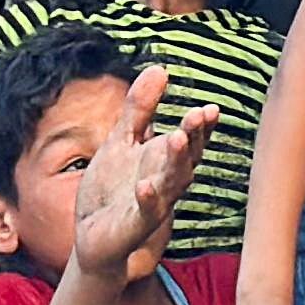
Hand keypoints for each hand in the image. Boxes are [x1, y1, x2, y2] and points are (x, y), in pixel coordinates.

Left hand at [69, 67, 216, 278]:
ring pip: (172, 183)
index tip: (211, 108)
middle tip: (200, 115)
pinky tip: (145, 186)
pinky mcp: (134, 226)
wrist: (93, 237)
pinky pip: (145, 212)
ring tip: (178, 138)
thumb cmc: (111, 189)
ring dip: (176, 162)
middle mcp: (165, 182)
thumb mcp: (122, 141)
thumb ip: (140, 108)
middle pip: (186, 158)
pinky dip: (148, 200)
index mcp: (164, 161)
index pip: (190, 140)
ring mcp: (153, 205)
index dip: (201, 126)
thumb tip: (160, 68)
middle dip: (194, 137)